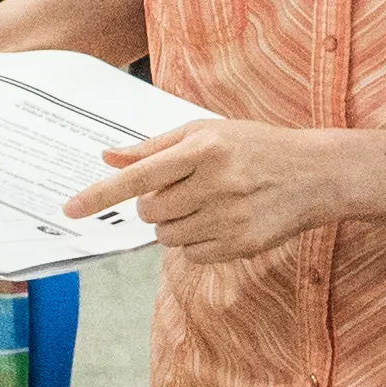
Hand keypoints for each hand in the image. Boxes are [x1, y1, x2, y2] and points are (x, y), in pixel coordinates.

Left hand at [65, 119, 346, 257]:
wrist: (315, 174)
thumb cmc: (255, 146)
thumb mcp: (207, 132)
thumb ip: (155, 148)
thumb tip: (108, 158)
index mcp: (204, 148)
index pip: (139, 176)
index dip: (101, 194)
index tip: (69, 208)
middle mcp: (215, 182)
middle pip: (150, 211)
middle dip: (154, 205)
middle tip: (182, 190)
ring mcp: (230, 217)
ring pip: (168, 236)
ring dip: (175, 224)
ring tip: (207, 203)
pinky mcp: (241, 244)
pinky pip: (192, 254)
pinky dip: (198, 242)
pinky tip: (223, 221)